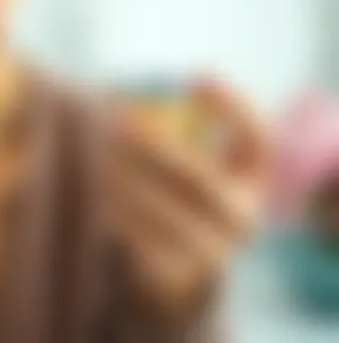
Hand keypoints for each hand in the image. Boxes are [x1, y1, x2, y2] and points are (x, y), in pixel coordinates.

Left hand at [101, 79, 265, 321]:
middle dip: (153, 147)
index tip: (196, 75)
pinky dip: (114, 208)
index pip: (256, 139)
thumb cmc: (171, 192)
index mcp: (248, 180)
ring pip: (161, 210)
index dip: (233, 106)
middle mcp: (242, 217)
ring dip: (122, 176)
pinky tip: (96, 188)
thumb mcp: (179, 156)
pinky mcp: (179, 278)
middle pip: (197, 178)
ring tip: (96, 151)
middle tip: (116, 120)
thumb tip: (115, 89)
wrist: (175, 270)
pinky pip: (138, 238)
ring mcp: (214, 253)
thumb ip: (158, 122)